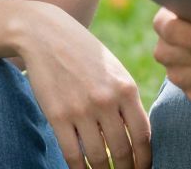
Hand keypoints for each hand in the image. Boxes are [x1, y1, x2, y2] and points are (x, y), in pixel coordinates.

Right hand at [13, 2, 151, 168]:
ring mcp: (81, 109)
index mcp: (126, 88)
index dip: (144, 160)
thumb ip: (127, 100)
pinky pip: (73, 154)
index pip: (143, 136)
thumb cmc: (84, 54)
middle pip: (122, 151)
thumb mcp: (114, 70)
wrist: (46, 34)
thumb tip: (138, 137)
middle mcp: (106, 100)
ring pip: (98, 157)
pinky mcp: (58, 116)